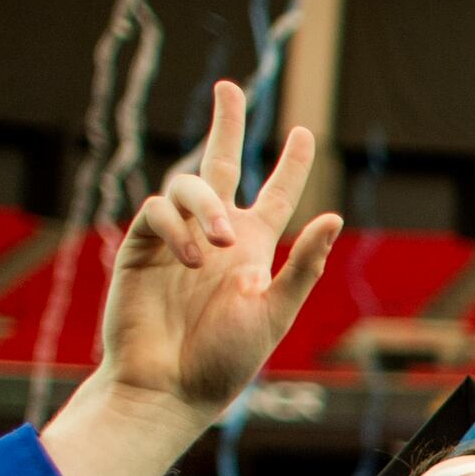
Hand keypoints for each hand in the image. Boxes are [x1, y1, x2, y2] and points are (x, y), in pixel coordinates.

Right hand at [100, 79, 340, 417]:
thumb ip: (303, 265)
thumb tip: (334, 216)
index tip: (304, 133)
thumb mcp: (275, 311)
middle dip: (226, 125)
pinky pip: (157, 210)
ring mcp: (175, 239)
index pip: (277, 195)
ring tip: (218, 248)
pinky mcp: (140, 246)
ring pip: (188, 186)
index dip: (291, 164)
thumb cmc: (225, 361)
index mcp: (253, 250)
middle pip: (220, 165)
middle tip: (229, 88)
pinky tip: (190, 259)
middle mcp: (215, 237)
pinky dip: (177, 226)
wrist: (169, 387)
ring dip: (206, 207)